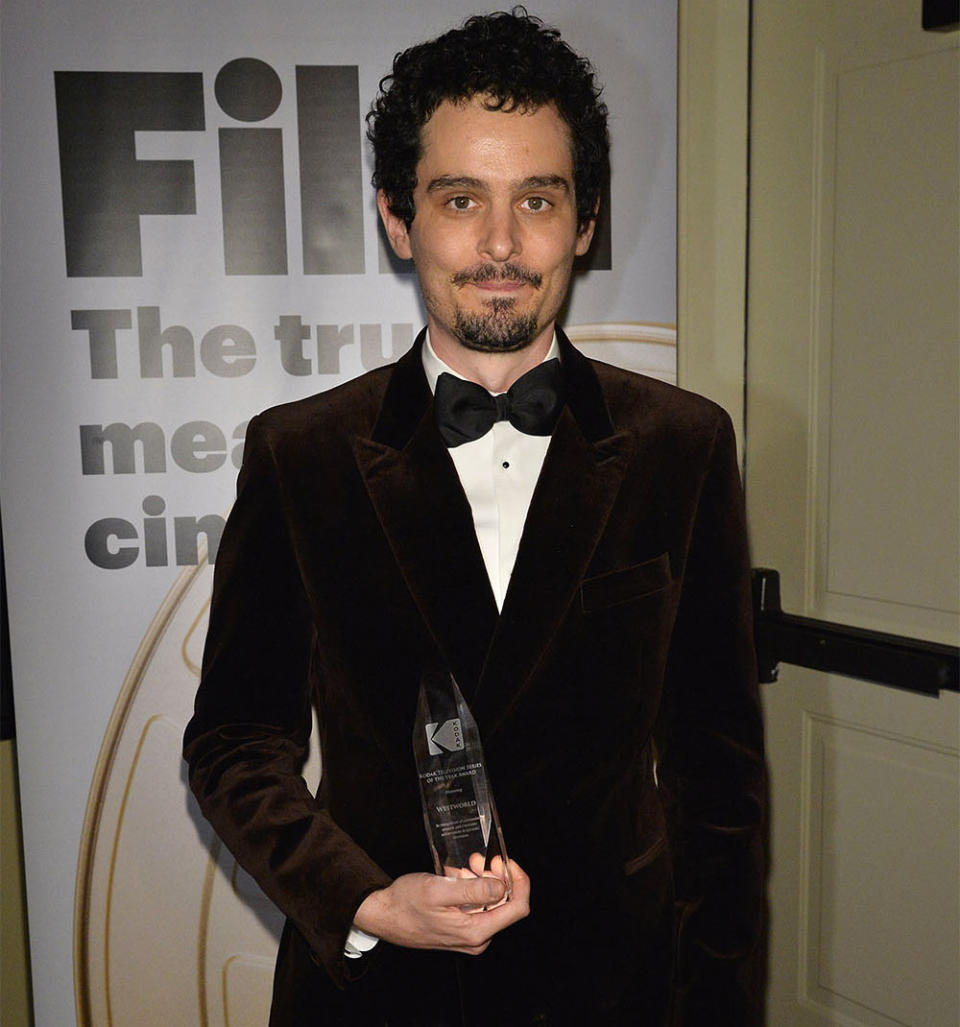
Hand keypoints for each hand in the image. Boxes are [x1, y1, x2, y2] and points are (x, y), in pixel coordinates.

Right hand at [352, 857, 529, 954]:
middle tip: (476, 860)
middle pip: (504, 903)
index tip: (505, 862)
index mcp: (476, 931)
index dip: (519, 880)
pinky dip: (470, 888)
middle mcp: (477, 938)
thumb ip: (473, 890)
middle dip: (494, 876)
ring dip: (480, 880)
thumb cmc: (406, 903)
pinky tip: (455, 877)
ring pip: (489, 902)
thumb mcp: (439, 890)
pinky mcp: (461, 930)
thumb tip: (503, 887)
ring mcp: (469, 936)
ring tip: (462, 867)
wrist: (383, 916)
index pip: (518, 908)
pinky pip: (476, 906)